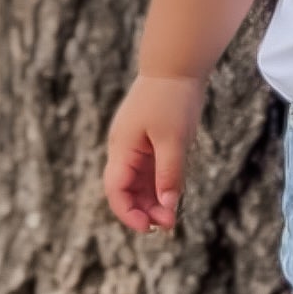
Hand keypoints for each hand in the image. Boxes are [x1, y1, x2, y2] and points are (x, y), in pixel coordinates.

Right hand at [103, 74, 204, 233]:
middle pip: (125, 189)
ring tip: (171, 216)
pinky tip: (171, 196)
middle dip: (143, 210)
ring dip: (151, 200)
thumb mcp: (174, 140)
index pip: (116, 190)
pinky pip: (148, 169)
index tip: (148, 228)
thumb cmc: (173, 99)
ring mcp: (135, 144)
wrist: (177, 65)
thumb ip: (169, 175)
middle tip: (168, 225)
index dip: (128, 213)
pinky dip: (157, 184)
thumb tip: (168, 209)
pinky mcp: (148, 139)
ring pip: (137, 181)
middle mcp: (123, 149)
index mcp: (122, 148)